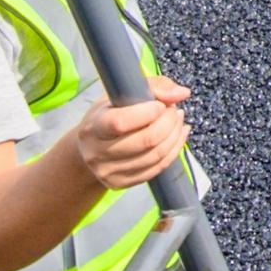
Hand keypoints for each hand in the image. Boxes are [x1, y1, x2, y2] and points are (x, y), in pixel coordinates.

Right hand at [59, 76, 192, 190]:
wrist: (88, 149)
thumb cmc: (107, 115)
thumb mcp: (121, 93)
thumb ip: (154, 86)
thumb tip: (182, 93)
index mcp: (94, 127)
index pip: (120, 123)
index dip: (147, 113)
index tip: (159, 104)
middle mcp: (97, 153)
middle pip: (146, 141)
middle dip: (169, 122)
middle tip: (174, 110)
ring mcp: (109, 172)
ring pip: (156, 156)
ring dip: (175, 135)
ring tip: (177, 120)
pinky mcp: (120, 183)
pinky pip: (158, 168)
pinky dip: (174, 150)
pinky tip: (178, 135)